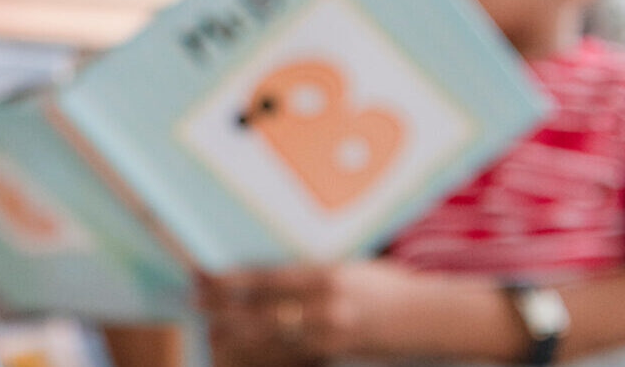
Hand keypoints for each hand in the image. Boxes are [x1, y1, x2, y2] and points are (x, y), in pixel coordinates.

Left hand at [195, 261, 426, 364]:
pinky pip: (287, 357)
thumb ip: (312, 271)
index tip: (203, 276)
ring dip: (234, 335)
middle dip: (221, 308)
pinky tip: (243, 351)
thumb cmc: (391, 286)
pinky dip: (262, 354)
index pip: (264, 279)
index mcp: (326, 276)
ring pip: (266, 340)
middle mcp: (323, 307)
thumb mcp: (351, 266)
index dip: (229, 281)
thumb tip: (271, 274)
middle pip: (257, 312)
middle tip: (195, 302)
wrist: (429, 319)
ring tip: (210, 329)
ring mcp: (328, 337)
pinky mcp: (333, 357)